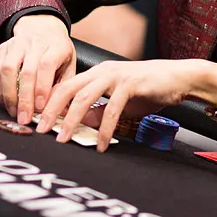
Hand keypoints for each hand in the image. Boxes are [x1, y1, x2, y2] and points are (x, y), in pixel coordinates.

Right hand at [0, 14, 75, 124]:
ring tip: (13, 111)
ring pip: (8, 69)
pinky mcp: (4, 47)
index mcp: (57, 46)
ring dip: (9, 94)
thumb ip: (64, 86)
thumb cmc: (58, 51)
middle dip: (25, 99)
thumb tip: (58, 110)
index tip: (40, 107)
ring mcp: (18, 43)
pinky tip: (5, 101)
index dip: (42, 88)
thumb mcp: (69, 65)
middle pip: (27, 71)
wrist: (43, 27)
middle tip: (24, 118)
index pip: (47, 65)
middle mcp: (36, 42)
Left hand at [37, 59, 216, 151]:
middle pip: (67, 90)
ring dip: (71, 121)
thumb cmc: (150, 89)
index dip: (48, 103)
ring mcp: (116, 76)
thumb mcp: (120, 102)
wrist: (179, 78)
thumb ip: (99, 111)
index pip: (65, 87)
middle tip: (40, 130)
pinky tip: (100, 145)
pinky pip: (111, 109)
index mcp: (96, 74)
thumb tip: (80, 124)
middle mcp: (102, 71)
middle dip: (51, 111)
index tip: (37, 122)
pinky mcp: (130, 84)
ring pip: (84, 98)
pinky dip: (103, 130)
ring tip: (63, 139)